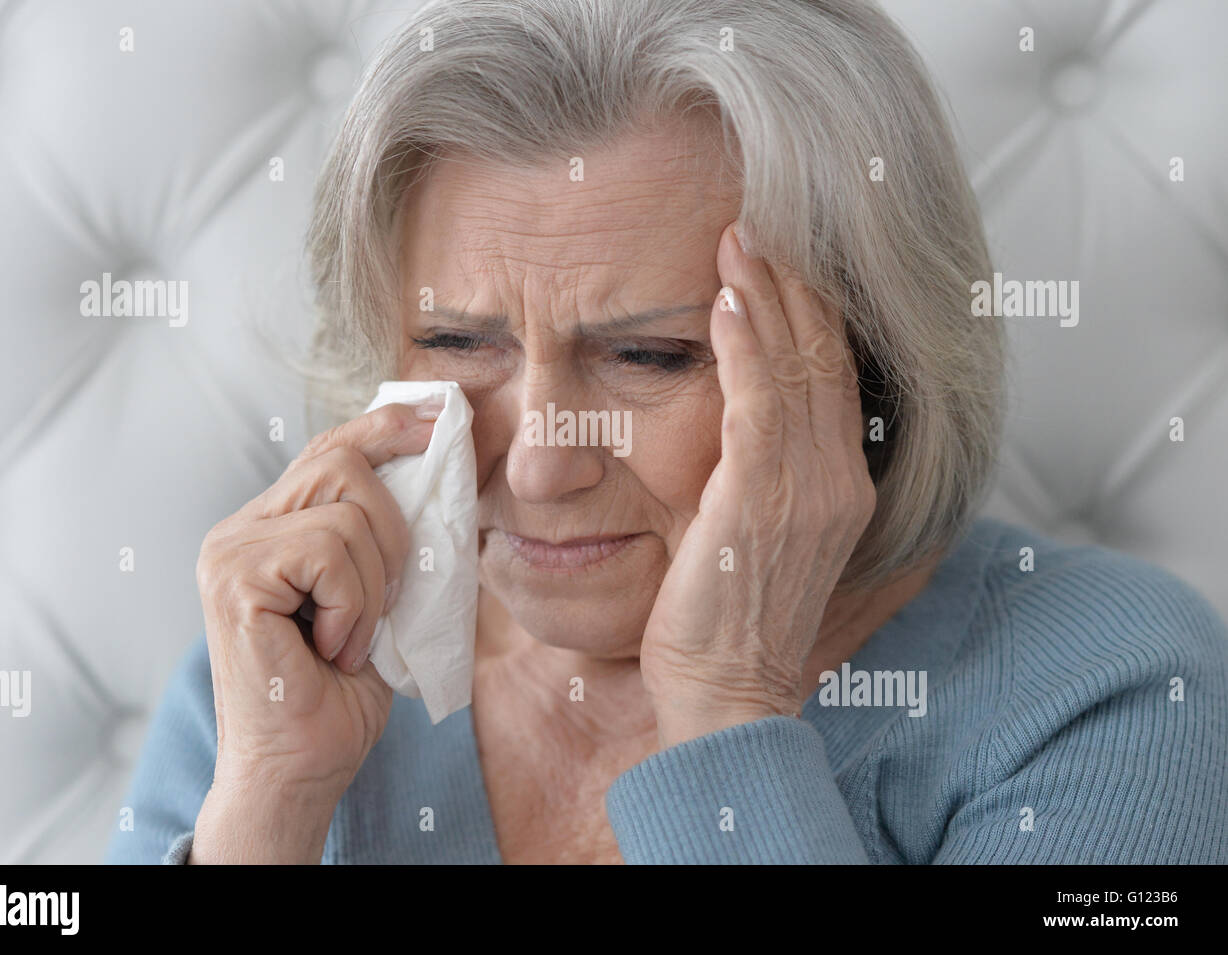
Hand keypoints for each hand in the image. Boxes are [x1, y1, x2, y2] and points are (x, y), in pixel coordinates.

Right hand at [190, 398, 440, 861]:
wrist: (302, 768)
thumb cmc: (339, 693)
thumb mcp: (376, 596)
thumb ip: (382, 537)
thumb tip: (433, 471)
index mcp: (269, 528)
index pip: (330, 450)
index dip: (385, 426)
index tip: (439, 415)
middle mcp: (239, 529)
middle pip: (340, 462)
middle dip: (393, 531)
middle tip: (388, 597)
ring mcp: (230, 550)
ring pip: (347, 512)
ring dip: (373, 586)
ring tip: (348, 639)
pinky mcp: (234, 577)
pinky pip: (330, 550)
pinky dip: (354, 606)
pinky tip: (329, 649)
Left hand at [638, 222, 875, 748]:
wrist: (730, 693)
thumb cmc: (732, 617)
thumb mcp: (761, 536)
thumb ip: (767, 477)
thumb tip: (744, 428)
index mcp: (841, 484)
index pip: (834, 376)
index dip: (813, 311)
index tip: (784, 254)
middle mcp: (837, 478)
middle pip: (825, 356)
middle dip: (794, 282)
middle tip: (761, 216)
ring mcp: (807, 489)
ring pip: (797, 367)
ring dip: (768, 295)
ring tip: (740, 235)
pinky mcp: (762, 501)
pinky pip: (759, 403)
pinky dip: (747, 345)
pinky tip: (727, 300)